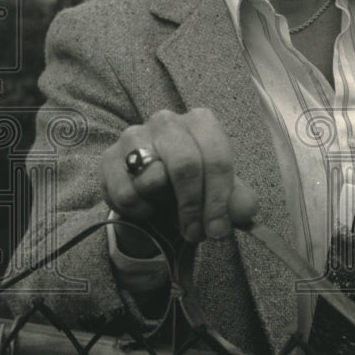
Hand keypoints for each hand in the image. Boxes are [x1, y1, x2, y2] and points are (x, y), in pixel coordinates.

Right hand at [100, 108, 258, 246]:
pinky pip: (126, 193)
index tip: (218, 230)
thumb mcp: (220, 192)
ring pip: (152, 179)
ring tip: (170, 211)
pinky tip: (147, 208)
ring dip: (164, 207)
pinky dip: (140, 211)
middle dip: (193, 206)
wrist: (152, 191)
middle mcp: (167, 121)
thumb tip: (246, 210)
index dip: (219, 199)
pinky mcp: (109, 157)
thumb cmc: (193, 186)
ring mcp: (134, 136)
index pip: (216, 158)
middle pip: (186, 166)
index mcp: (201, 122)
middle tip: (196, 232)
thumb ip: (238, 201)